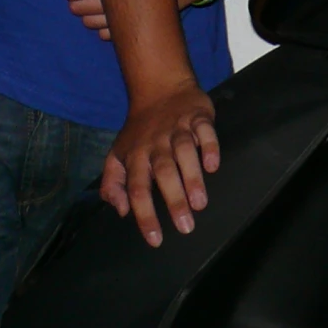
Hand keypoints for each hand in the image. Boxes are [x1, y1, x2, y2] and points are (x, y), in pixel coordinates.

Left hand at [100, 82, 219, 246]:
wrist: (160, 88)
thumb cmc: (140, 130)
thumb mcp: (117, 154)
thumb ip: (113, 184)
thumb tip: (122, 210)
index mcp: (135, 156)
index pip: (137, 189)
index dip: (144, 214)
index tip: (155, 239)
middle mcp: (156, 144)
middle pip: (163, 174)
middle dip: (174, 201)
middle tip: (185, 227)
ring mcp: (178, 129)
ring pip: (185, 154)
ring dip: (192, 178)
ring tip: (200, 204)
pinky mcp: (198, 116)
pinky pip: (205, 131)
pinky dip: (209, 147)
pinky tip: (213, 165)